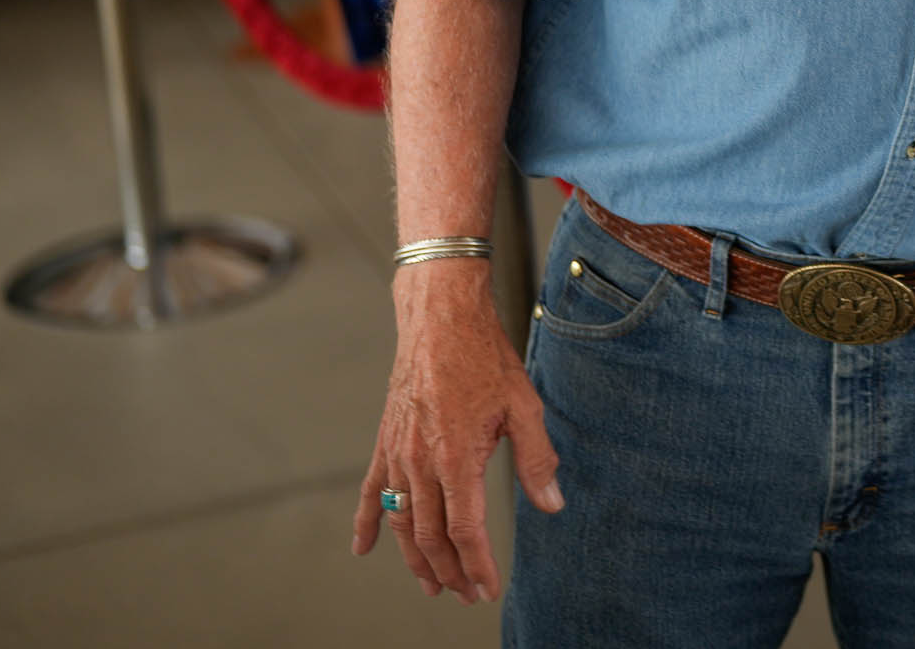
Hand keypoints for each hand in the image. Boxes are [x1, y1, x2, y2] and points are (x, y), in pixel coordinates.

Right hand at [353, 263, 562, 603]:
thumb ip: (536, 459)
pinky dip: (366, 523)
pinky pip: (371, 492)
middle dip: (450, 571)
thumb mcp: (524, 407)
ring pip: (401, 522)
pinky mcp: (385, 443)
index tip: (487, 589)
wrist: (440, 321)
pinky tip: (362, 548)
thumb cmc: (484, 359)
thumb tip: (551, 503)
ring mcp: (398, 455)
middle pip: (431, 535)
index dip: (477, 565)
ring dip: (416, 558)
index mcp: (457, 458)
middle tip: (466, 593)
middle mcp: (421, 463)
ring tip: (431, 584)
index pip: (465, 530)